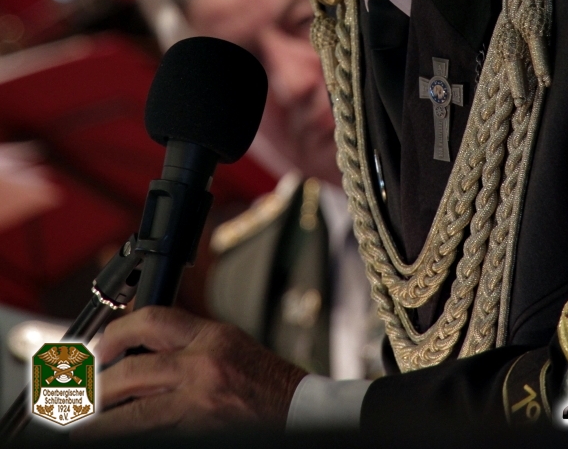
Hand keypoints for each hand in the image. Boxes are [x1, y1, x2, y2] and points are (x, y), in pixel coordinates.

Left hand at [79, 306, 306, 436]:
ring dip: (102, 419)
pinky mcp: (200, 428)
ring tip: (81, 424)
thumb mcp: (229, 345)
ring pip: (136, 409)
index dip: (119, 331)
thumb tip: (142, 350)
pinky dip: (129, 433)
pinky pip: (153, 430)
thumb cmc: (267, 382)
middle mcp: (203, 364)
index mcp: (211, 335)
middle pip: (135, 368)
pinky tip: (113, 434)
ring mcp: (200, 401)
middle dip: (101, 382)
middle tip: (83, 390)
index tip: (101, 346)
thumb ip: (190, 343)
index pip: (154, 319)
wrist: (299, 410)